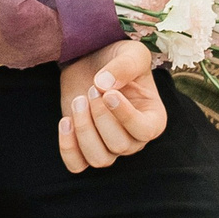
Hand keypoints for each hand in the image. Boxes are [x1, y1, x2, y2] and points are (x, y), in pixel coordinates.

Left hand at [58, 39, 163, 171]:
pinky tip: (65, 120)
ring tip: (78, 101)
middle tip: (92, 89)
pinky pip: (77, 165)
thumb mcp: (131, 52)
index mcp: (153, 118)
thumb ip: (124, 65)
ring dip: (84, 130)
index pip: (144, 131)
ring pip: (99, 159)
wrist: (93, 61)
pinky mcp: (84, 146)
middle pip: (119, 146)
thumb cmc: (119, 58)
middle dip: (100, 117)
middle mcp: (134, 139)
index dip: (125, 116)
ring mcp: (109, 146)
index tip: (109, 93)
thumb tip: (104, 85)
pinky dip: (68, 148)